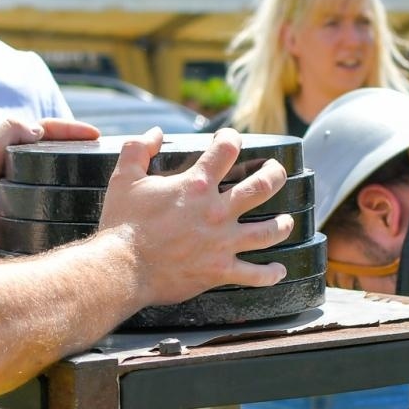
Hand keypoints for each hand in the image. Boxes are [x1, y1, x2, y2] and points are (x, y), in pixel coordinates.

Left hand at [0, 117, 101, 255]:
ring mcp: (21, 185)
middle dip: (80, 148)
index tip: (97, 135)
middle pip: (55, 150)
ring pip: (55, 174)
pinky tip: (80, 206)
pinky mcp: (22, 206)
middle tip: (105, 155)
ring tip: (99, 178)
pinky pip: (50, 198)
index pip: (48, 129)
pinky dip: (67, 197)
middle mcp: (17, 162)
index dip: (73, 129)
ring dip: (75, 172)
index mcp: (11, 145)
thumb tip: (38, 129)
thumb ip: (8, 132)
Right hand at [98, 127, 292, 305]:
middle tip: (276, 172)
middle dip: (275, 175)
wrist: (122, 268)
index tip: (230, 140)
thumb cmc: (123, 225)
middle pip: (262, 186)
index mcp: (196, 185)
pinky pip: (254, 275)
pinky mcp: (219, 271)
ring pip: (268, 231)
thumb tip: (154, 133)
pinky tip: (279, 271)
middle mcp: (217, 211)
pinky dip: (270, 274)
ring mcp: (222, 242)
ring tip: (287, 221)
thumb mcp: (124, 179)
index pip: (226, 150)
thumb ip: (138, 149)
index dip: (231, 138)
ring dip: (282, 224)